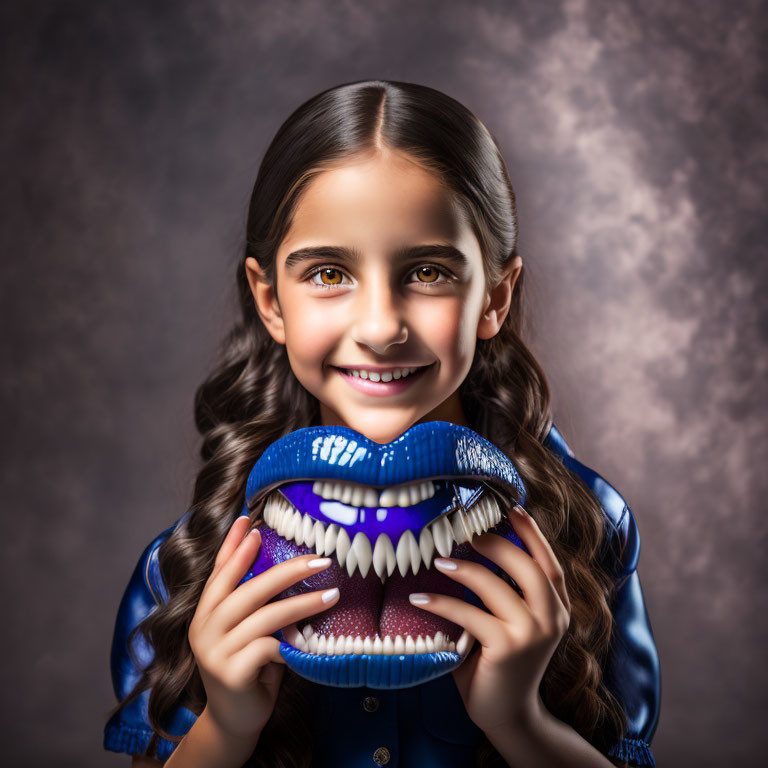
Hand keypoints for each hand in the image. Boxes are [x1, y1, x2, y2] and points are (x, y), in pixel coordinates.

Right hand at [188, 516, 339, 741]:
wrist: (235, 721)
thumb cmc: (250, 667)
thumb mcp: (249, 629)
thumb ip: (255, 603)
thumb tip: (289, 565)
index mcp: (206, 612)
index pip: (220, 571)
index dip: (233, 545)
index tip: (248, 519)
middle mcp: (203, 627)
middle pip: (247, 588)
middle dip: (286, 570)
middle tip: (319, 559)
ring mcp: (214, 651)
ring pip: (265, 616)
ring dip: (303, 604)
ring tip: (333, 595)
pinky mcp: (230, 672)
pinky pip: (269, 647)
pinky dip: (292, 643)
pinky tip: (309, 642)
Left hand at [408, 503, 570, 737]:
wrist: (508, 714)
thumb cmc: (502, 662)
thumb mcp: (512, 623)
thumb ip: (503, 591)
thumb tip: (469, 547)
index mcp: (558, 608)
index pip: (549, 563)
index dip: (532, 534)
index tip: (512, 509)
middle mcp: (552, 618)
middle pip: (526, 567)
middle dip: (495, 543)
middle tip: (467, 532)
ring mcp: (531, 633)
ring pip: (495, 586)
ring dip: (464, 569)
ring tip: (438, 560)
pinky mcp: (506, 648)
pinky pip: (468, 615)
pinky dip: (441, 602)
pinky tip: (419, 596)